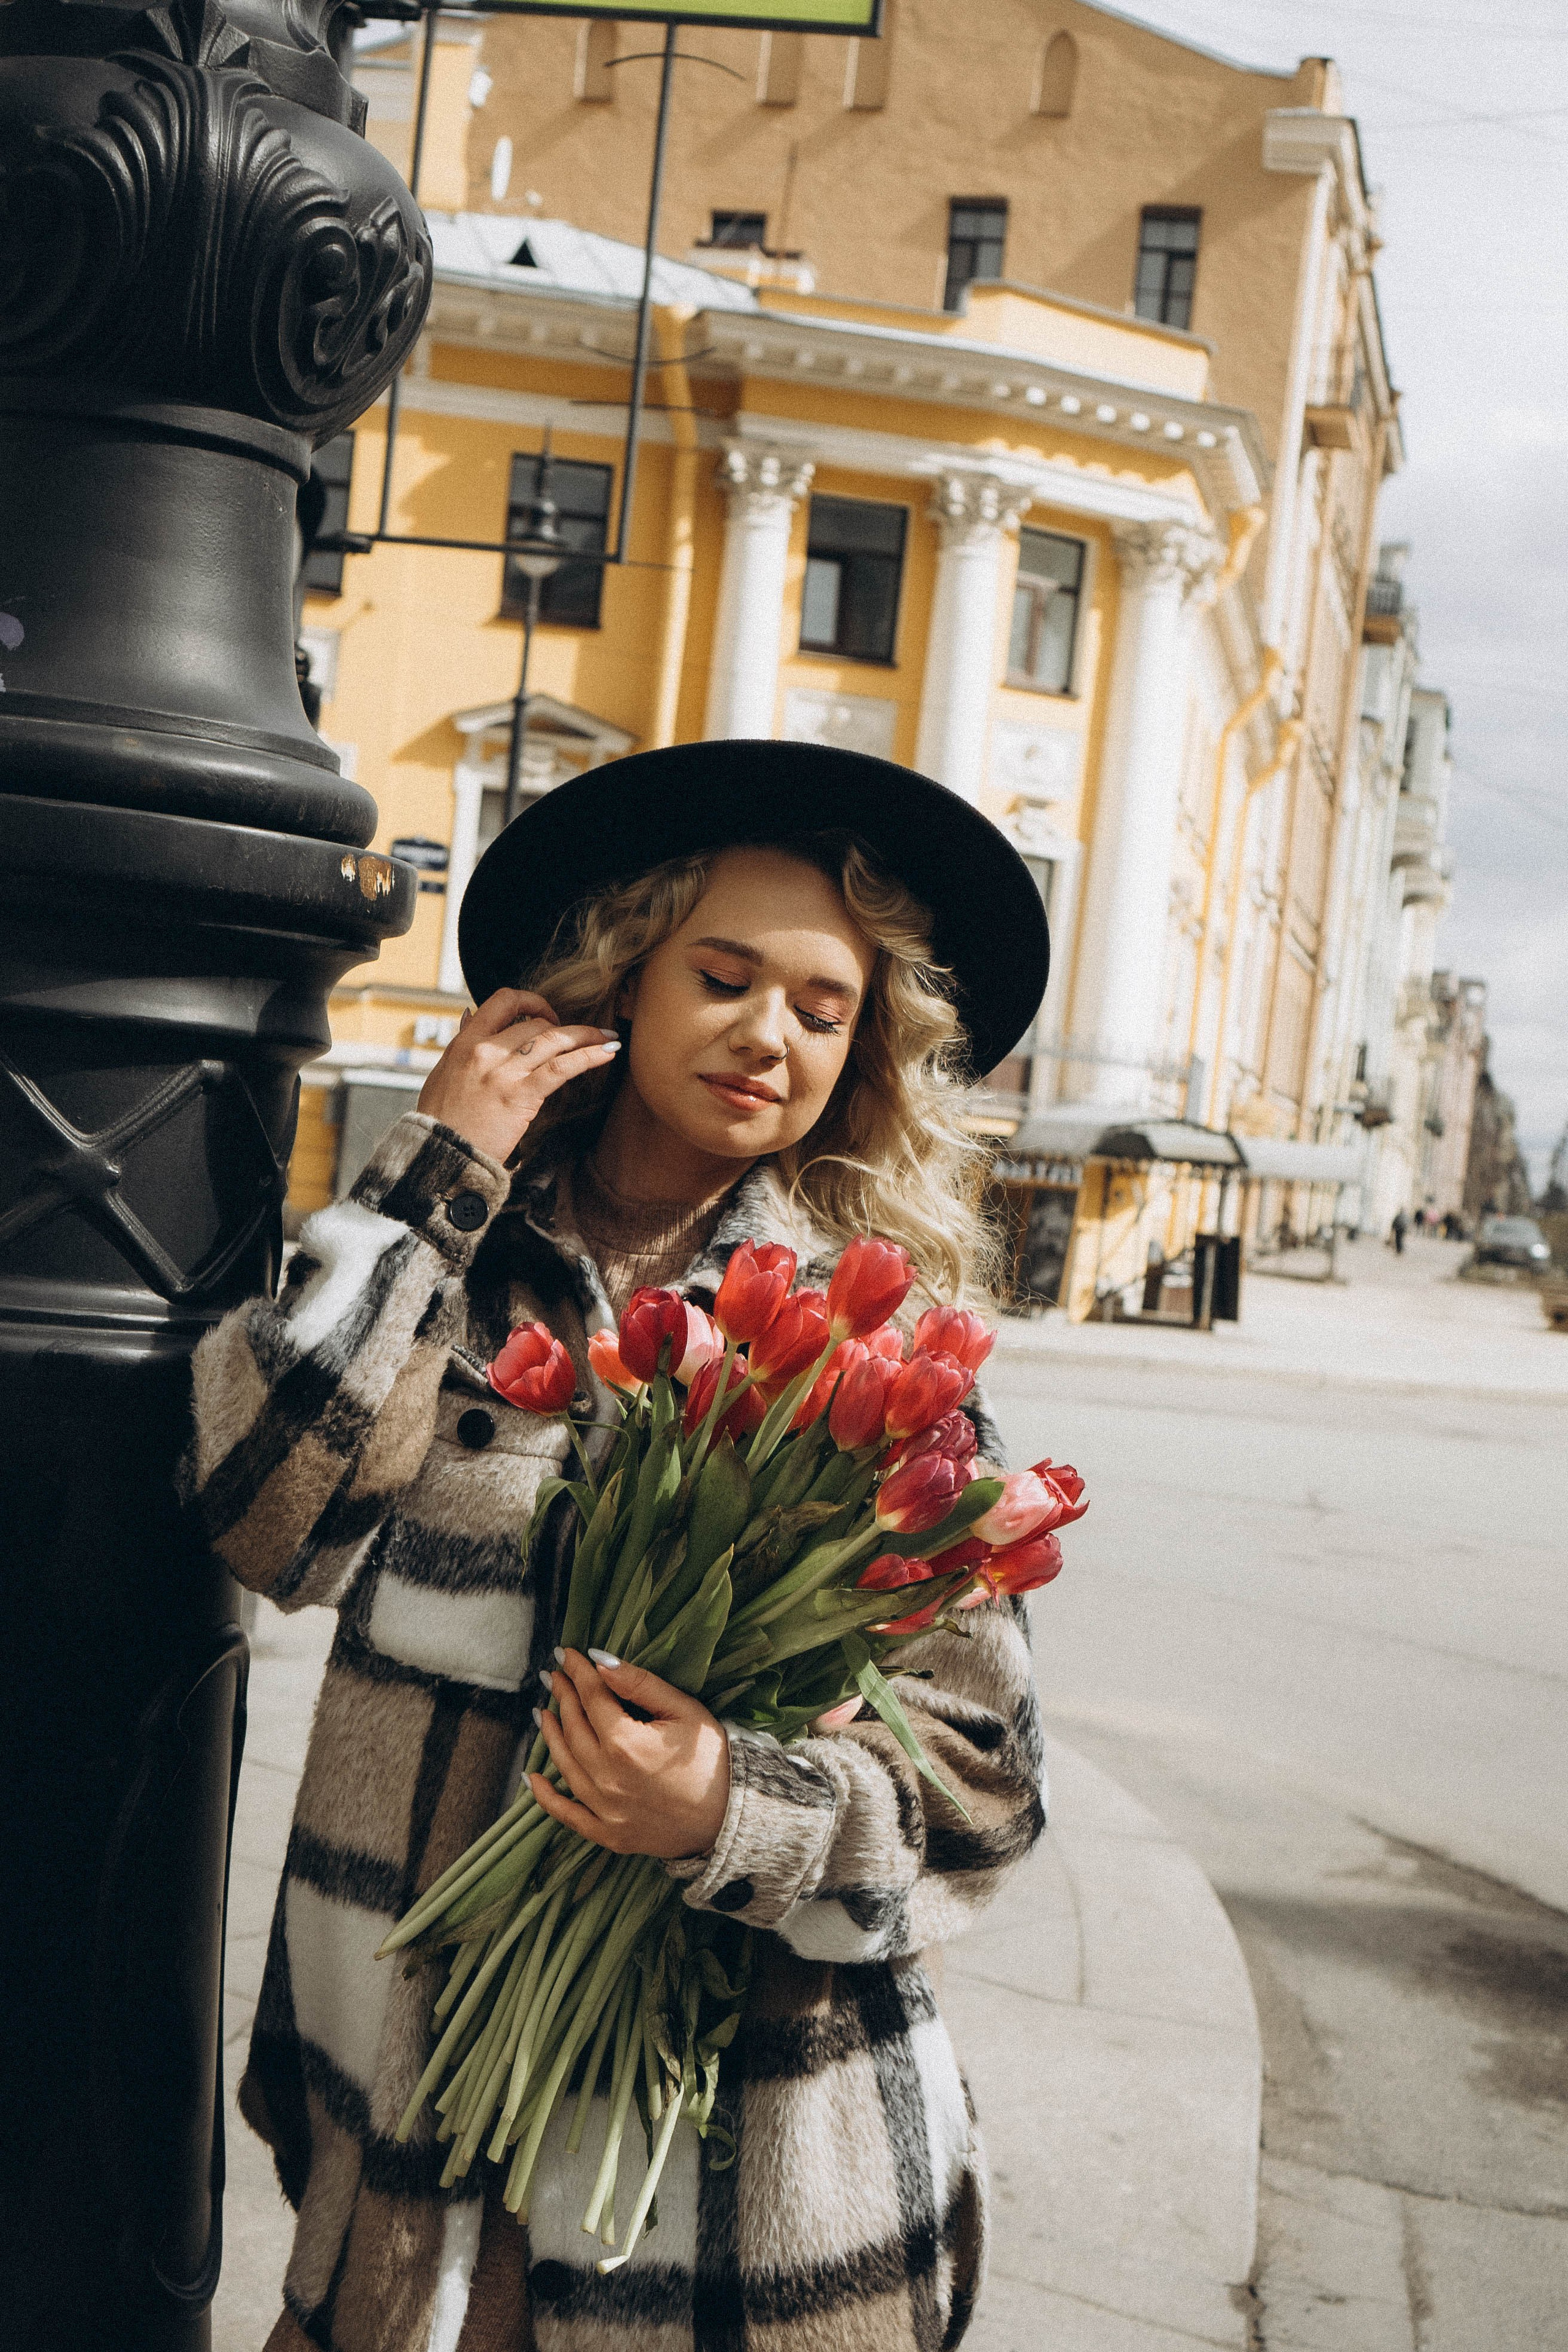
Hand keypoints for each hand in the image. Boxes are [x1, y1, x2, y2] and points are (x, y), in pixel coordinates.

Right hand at [416, 989, 620, 1164]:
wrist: (440, 1154)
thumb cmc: (441, 1119)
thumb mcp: (443, 1071)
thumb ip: (462, 1042)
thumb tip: (470, 1013)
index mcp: (465, 1042)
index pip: (503, 1001)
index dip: (530, 1001)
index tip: (545, 1014)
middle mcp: (485, 1051)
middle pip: (536, 1024)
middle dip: (564, 1028)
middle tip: (583, 1037)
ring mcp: (504, 1072)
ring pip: (554, 1039)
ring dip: (587, 1035)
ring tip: (609, 1037)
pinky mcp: (521, 1095)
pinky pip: (562, 1067)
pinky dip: (589, 1056)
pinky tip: (608, 1052)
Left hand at [530, 1650, 730, 1859]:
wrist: (731, 1818)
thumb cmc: (712, 1758)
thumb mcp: (684, 1710)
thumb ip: (640, 1684)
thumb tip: (600, 1661)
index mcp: (626, 1744)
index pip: (592, 1697)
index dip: (578, 1671)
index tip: (566, 1653)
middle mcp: (608, 1778)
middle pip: (574, 1728)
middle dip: (563, 1696)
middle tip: (554, 1676)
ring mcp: (605, 1810)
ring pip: (565, 1764)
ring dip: (550, 1735)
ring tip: (542, 1711)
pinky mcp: (608, 1834)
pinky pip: (567, 1815)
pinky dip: (545, 1797)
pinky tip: (531, 1778)